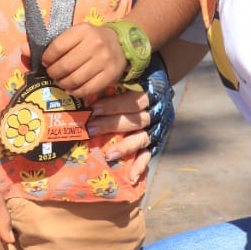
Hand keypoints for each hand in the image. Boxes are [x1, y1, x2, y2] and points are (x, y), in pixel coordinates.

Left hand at [42, 22, 128, 100]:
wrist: (121, 43)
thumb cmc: (91, 40)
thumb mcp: (72, 36)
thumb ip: (49, 44)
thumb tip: (23, 50)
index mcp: (83, 31)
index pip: (56, 48)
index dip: (46, 59)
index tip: (45, 62)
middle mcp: (95, 44)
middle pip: (64, 66)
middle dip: (53, 73)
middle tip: (53, 74)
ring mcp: (104, 61)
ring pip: (74, 79)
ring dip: (62, 83)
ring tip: (61, 81)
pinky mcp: (110, 75)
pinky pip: (87, 89)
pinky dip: (75, 92)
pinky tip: (72, 88)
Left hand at [87, 53, 173, 184]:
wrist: (159, 83)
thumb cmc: (140, 77)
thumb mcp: (133, 72)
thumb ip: (118, 79)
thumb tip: (91, 84)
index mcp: (151, 93)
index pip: (133, 101)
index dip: (114, 105)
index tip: (94, 108)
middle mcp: (156, 112)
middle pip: (134, 120)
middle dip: (111, 125)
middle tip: (91, 128)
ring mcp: (157, 128)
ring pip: (141, 138)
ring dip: (125, 147)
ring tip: (109, 155)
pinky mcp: (156, 141)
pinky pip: (150, 154)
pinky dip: (141, 165)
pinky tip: (132, 177)